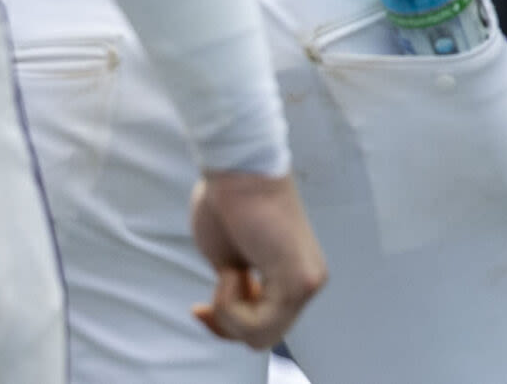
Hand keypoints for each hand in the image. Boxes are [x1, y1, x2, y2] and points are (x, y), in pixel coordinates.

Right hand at [189, 168, 325, 352]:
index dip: (225, 327)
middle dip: (225, 326)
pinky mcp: (301, 282)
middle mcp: (308, 281)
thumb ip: (238, 289)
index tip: (197, 308)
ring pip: (260, 336)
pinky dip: (231, 306)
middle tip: (203, 304)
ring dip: (228, 313)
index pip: (262, 327)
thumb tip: (231, 316)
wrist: (237, 168)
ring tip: (227, 273)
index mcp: (292, 276)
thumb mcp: (228, 261)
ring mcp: (309, 283)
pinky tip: (233, 272)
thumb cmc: (228, 203)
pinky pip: (259, 324)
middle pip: (262, 338)